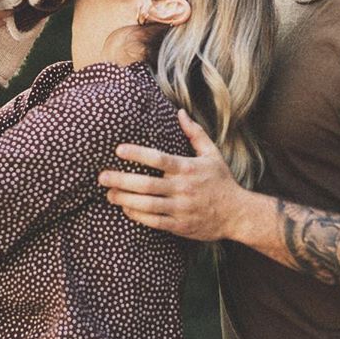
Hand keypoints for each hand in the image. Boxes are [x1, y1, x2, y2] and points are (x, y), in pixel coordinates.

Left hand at [98, 110, 246, 241]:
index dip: (138, 154)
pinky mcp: (180, 225)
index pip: (159, 159)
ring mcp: (181, 208)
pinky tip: (126, 209)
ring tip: (109, 194)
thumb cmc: (222, 181)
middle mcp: (183, 188)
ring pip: (147, 205)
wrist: (237, 214)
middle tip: (102, 177)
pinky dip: (138, 216)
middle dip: (122, 180)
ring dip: (125, 200)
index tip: (118, 149)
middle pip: (147, 184)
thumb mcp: (212, 153)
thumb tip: (180, 112)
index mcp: (188, 168)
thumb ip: (194, 133)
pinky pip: (154, 222)